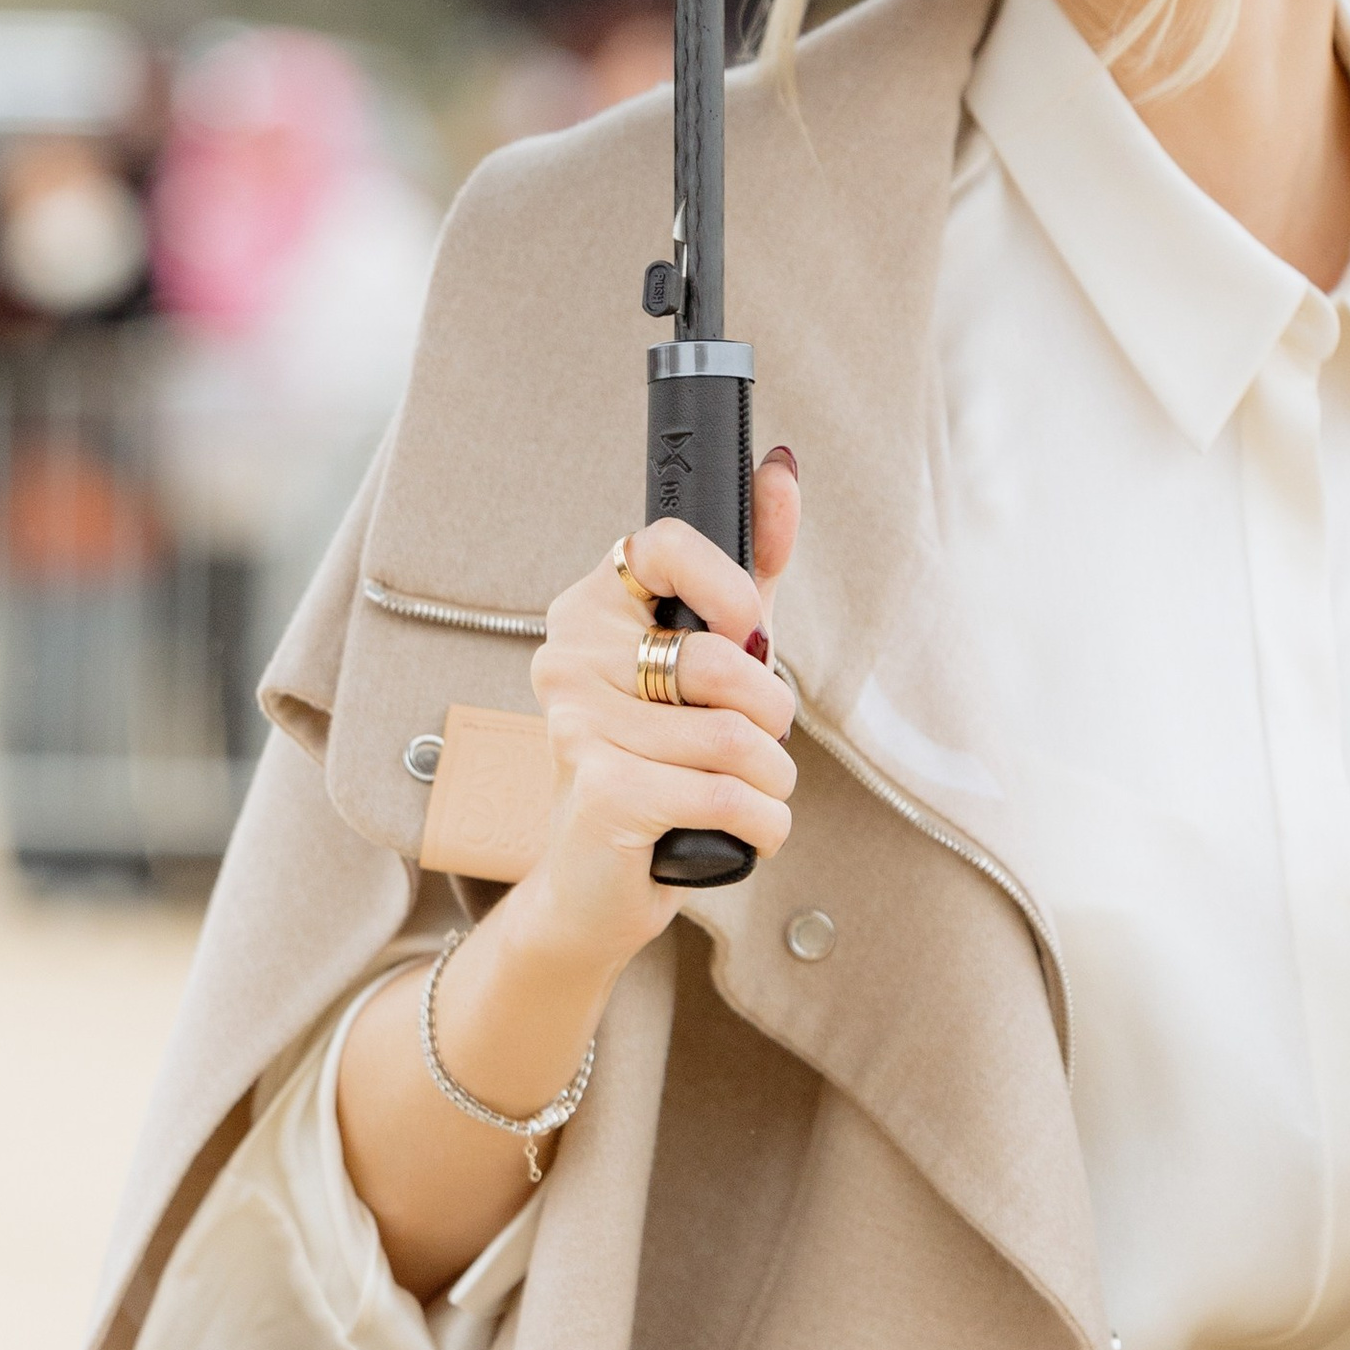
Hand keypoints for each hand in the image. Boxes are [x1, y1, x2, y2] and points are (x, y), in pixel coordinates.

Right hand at [336, 450, 800, 1298]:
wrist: (595, 883)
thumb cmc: (660, 759)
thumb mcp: (711, 656)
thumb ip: (749, 565)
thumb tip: (782, 465)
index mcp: (589, 605)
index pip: (663, 543)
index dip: (728, 586)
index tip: (750, 629)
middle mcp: (568, 655)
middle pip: (721, 658)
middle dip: (768, 715)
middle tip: (749, 738)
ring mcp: (578, 725)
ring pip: (738, 738)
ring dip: (771, 781)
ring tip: (739, 792)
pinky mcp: (604, 793)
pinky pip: (732, 795)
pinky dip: (764, 824)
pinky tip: (740, 831)